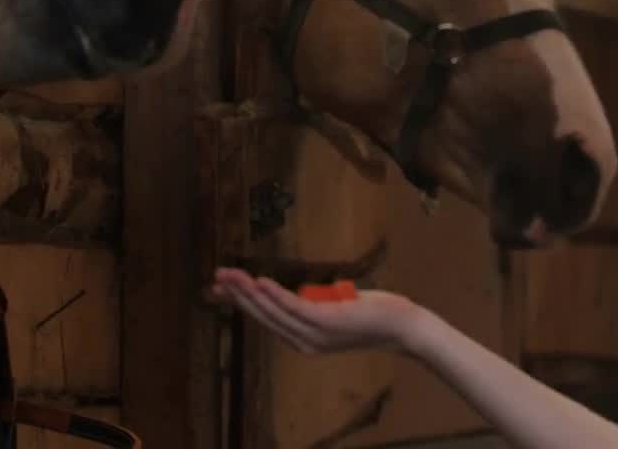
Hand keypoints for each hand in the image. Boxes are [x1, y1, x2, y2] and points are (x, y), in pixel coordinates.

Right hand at [208, 267, 428, 354]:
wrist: (401, 326)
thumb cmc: (373, 315)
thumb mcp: (336, 309)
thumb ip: (314, 305)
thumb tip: (298, 293)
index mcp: (304, 339)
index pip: (265, 319)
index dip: (242, 303)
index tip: (222, 288)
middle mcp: (303, 341)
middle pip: (262, 316)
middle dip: (237, 296)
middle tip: (216, 277)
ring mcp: (313, 334)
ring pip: (272, 311)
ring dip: (248, 292)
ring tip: (230, 275)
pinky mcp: (324, 322)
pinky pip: (292, 307)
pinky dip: (273, 295)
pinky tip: (258, 281)